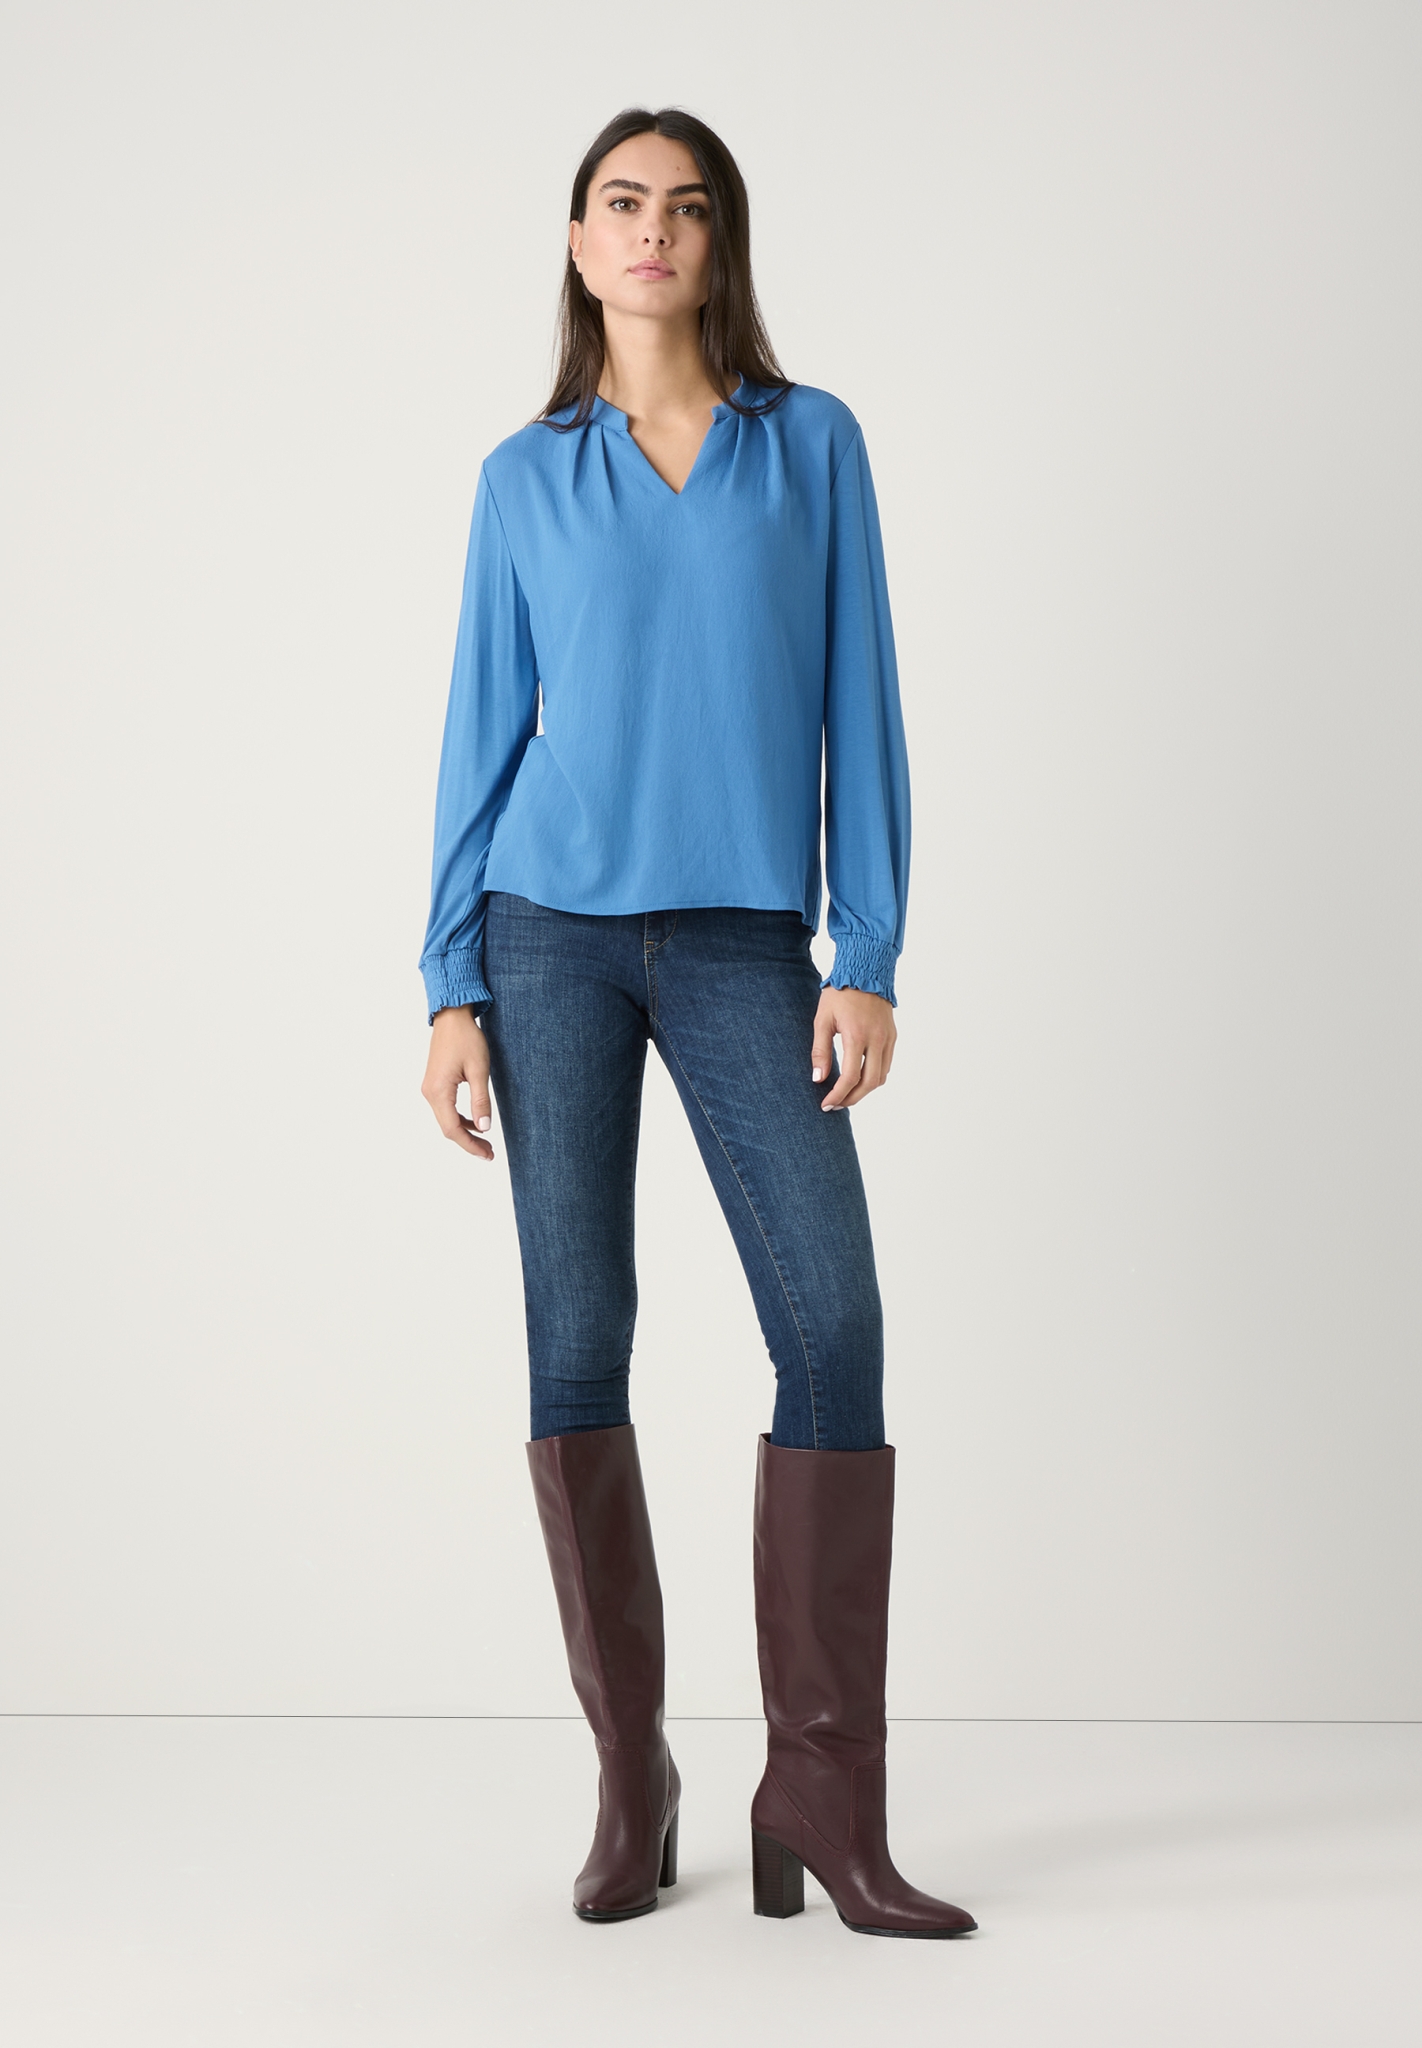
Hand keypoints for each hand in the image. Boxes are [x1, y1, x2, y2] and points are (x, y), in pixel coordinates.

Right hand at [422, 1006, 494, 1159]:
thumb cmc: (466, 1039)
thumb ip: (481, 1101)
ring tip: (485, 1141)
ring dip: (465, 1132)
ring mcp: (430, 1088)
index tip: (487, 1154)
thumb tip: (484, 1128)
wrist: (451, 1017)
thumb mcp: (479, 1071)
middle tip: (489, 1153)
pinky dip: (459, 1119)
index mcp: (439, 1092)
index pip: (453, 1129)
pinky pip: (445, 1109)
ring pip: (446, 1120)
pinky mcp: (434, 1084)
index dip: (470, 1145)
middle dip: (468, 1142)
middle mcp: (429, 1093)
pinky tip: (475, 1122)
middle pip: (447, 1128)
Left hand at [812, 987, 896, 1109]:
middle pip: (869, 1083)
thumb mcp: (823, 1020)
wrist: (865, 971)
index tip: (826, 1104)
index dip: (838, 1095)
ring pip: (881, 1077)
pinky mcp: (892, 1036)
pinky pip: (886, 1065)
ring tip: (846, 1094)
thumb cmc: (840, 993)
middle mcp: (877, 1040)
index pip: (850, 1077)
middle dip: (852, 1099)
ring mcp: (887, 1038)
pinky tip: (859, 1078)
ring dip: (864, 1090)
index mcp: (857, 1036)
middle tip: (835, 1104)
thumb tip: (818, 1079)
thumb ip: (820, 1051)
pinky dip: (874, 1077)